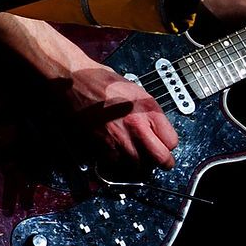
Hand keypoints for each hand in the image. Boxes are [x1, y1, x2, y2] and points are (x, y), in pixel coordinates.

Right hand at [53, 60, 177, 169]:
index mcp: (149, 108)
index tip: (163, 145)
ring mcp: (120, 138)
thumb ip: (147, 111)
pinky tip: (115, 152)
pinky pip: (117, 164)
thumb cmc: (100, 79)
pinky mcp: (102, 146)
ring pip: (140, 166)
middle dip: (161, 162)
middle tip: (157, 162)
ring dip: (139, 164)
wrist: (73, 80)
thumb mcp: (134, 89)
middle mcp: (138, 125)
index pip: (172, 141)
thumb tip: (155, 128)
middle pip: (161, 159)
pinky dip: (118, 163)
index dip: (167, 145)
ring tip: (134, 156)